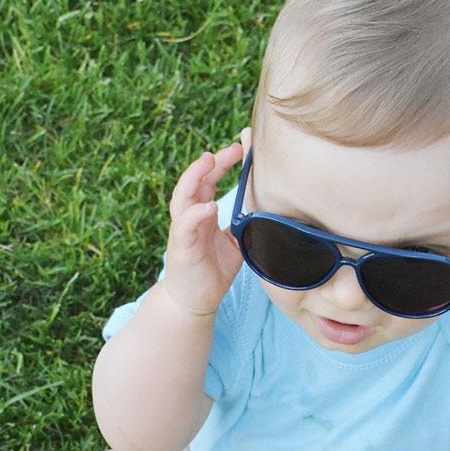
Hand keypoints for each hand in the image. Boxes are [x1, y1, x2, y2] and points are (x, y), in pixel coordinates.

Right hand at [163, 139, 244, 316]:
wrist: (195, 301)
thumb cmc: (213, 271)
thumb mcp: (235, 243)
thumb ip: (245, 224)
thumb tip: (267, 208)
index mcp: (201, 214)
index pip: (208, 181)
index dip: (221, 164)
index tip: (240, 150)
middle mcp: (189, 218)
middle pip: (195, 181)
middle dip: (211, 162)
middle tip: (230, 149)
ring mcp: (183, 232)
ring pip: (182, 197)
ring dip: (194, 177)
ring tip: (208, 162)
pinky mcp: (181, 248)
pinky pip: (184, 226)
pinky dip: (195, 214)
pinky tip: (208, 206)